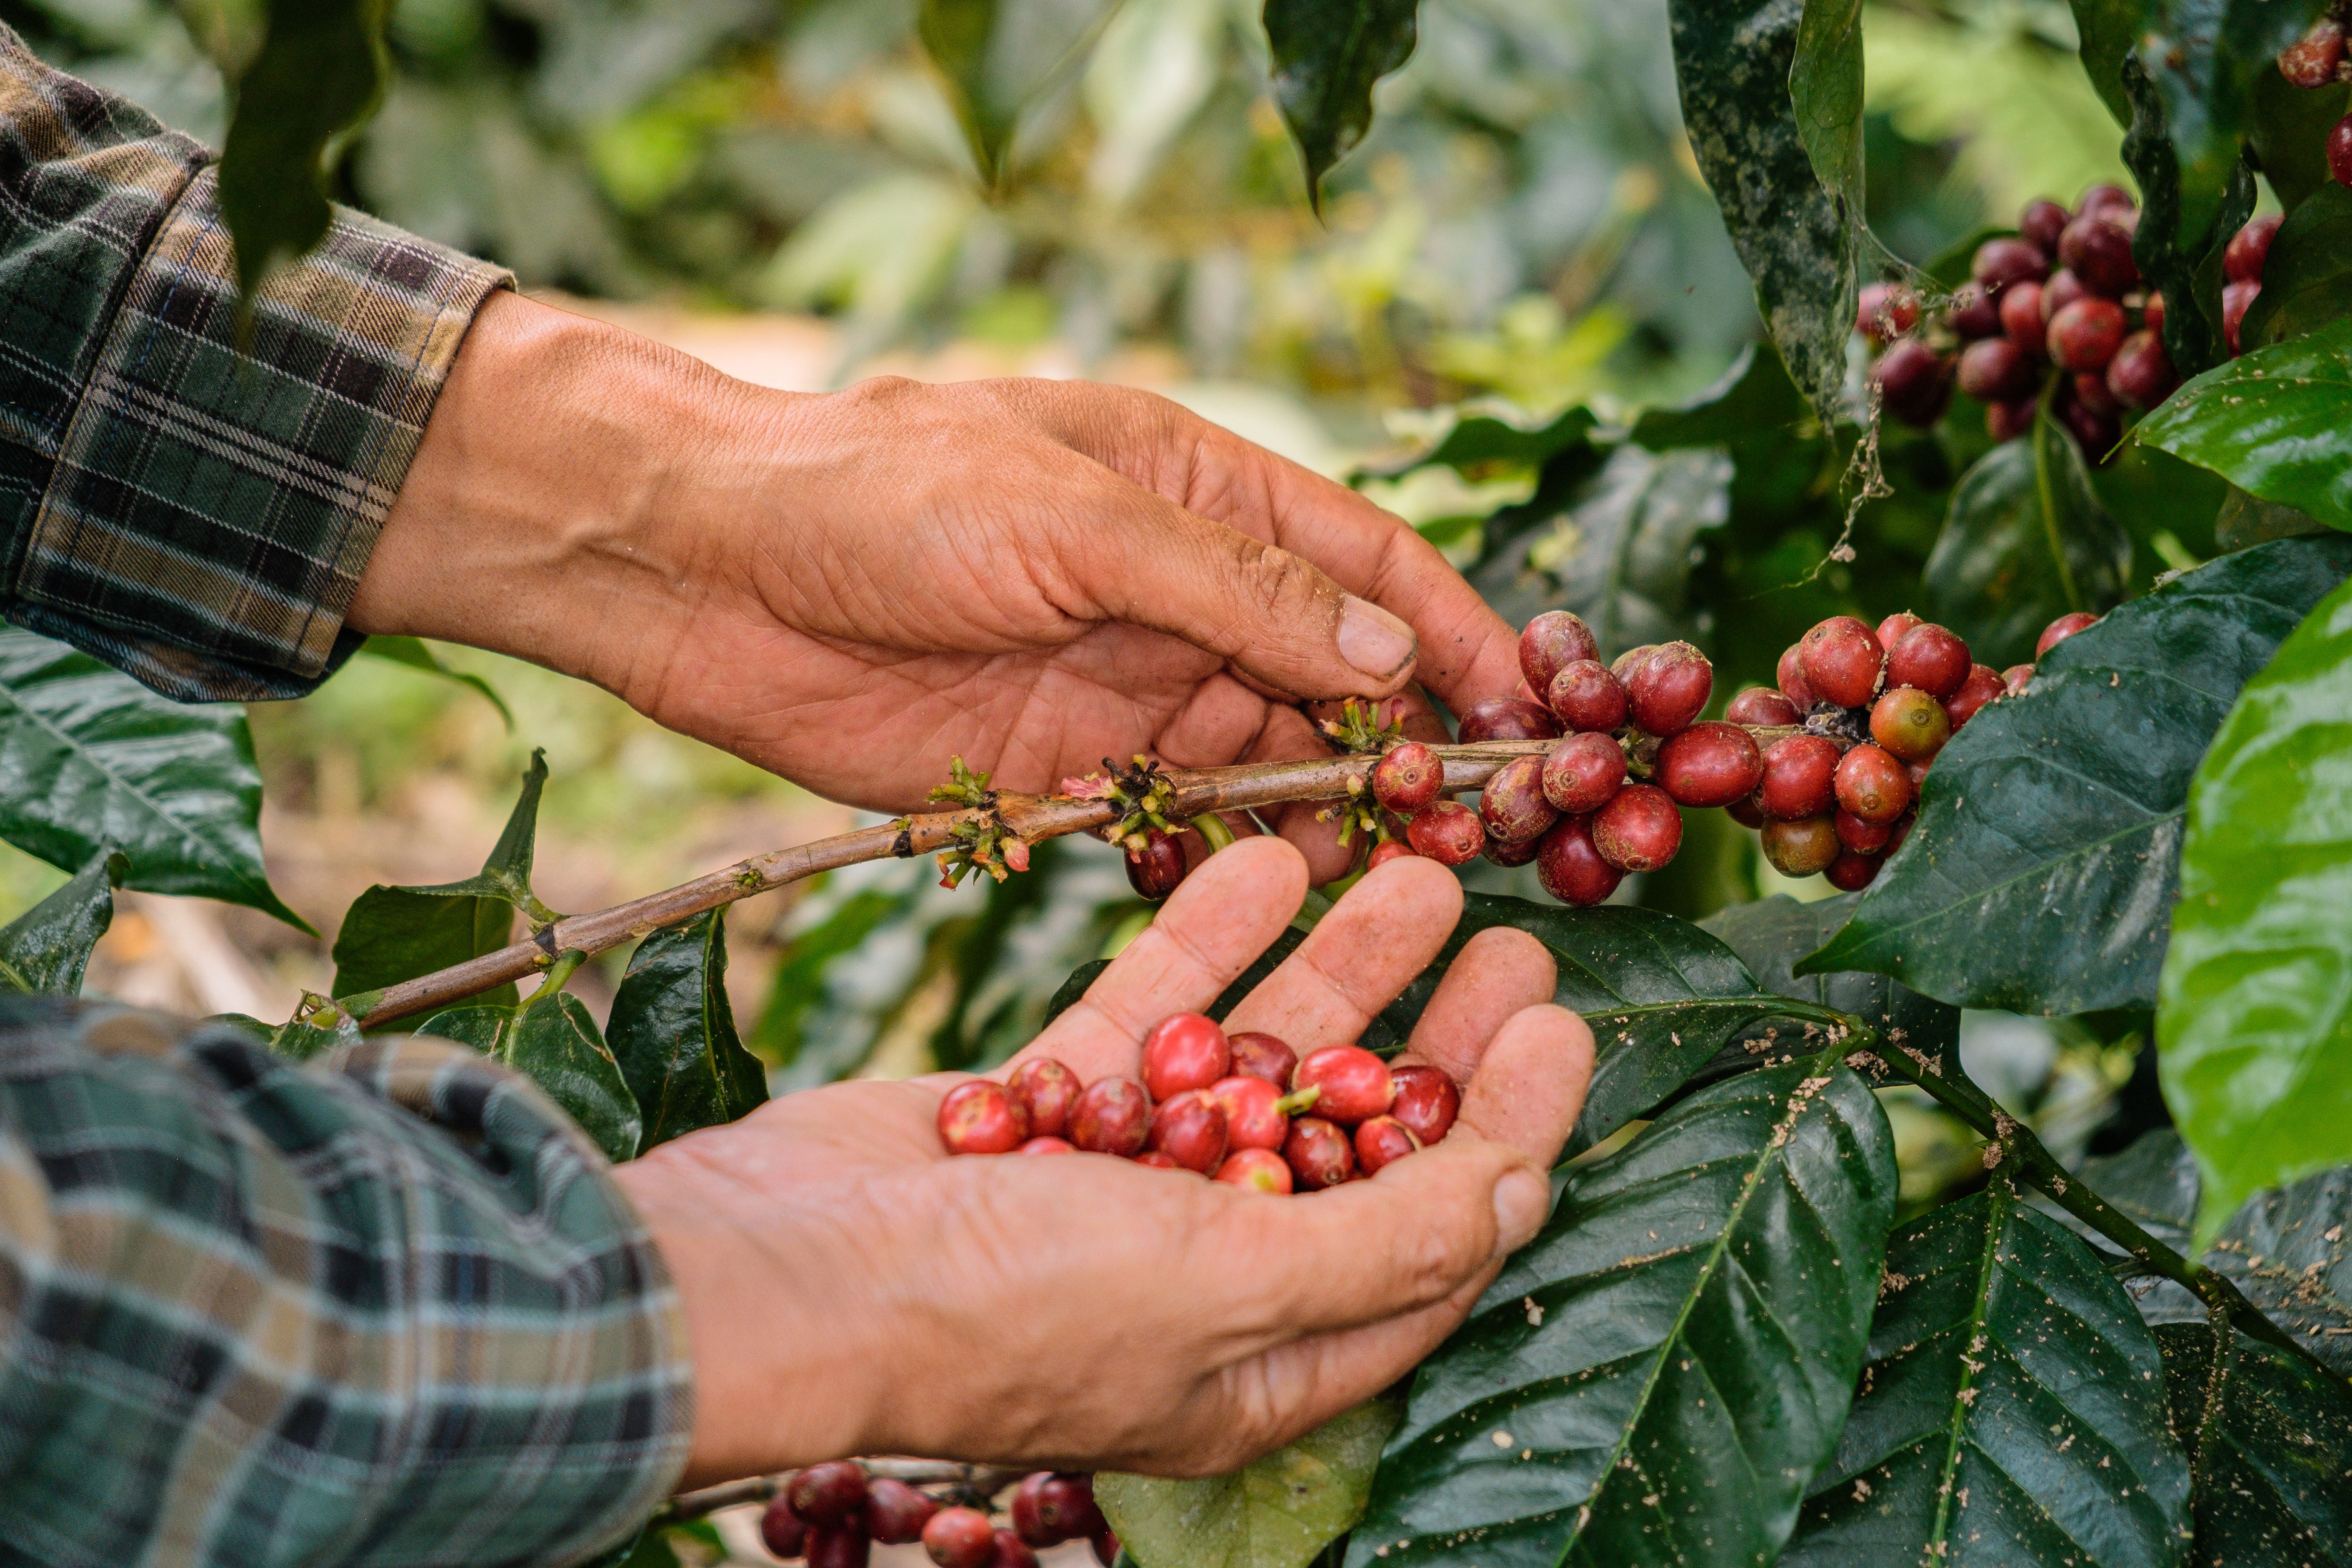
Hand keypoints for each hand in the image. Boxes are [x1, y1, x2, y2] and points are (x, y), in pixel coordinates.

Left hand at [350, 294, 1523, 878]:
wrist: (709, 570)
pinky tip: (1279, 902)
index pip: (1367, 565)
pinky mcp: (1070, 775)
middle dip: (1417, 747)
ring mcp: (1131, 691)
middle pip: (1340, 678)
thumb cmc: (885, 496)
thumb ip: (1230, 591)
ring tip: (1406, 880)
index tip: (1533, 711)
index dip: (1460, 634)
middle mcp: (1182, 596)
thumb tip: (1389, 652)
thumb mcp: (1074, 518)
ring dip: (1341, 818)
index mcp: (1198, 493)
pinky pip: (1184, 827)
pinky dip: (1235, 863)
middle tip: (1488, 829)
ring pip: (1275, 765)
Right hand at [613, 837, 1592, 1486]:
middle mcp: (1204, 1273)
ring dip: (1340, 969)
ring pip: (1261, 1058)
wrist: (772, 1275)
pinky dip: (1210, 939)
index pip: (1433, 1242)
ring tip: (1417, 867)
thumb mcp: (1226, 1293)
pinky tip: (1265, 855)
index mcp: (1265, 1358)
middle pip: (1360, 1142)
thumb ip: (1385, 1245)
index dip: (1510, 1138)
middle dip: (1440, 1043)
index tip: (1565, 1029)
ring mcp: (1120, 1181)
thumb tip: (1524, 1190)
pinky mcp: (1047, 1100)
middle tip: (1515, 942)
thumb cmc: (1003, 1313)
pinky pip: (1155, 1010)